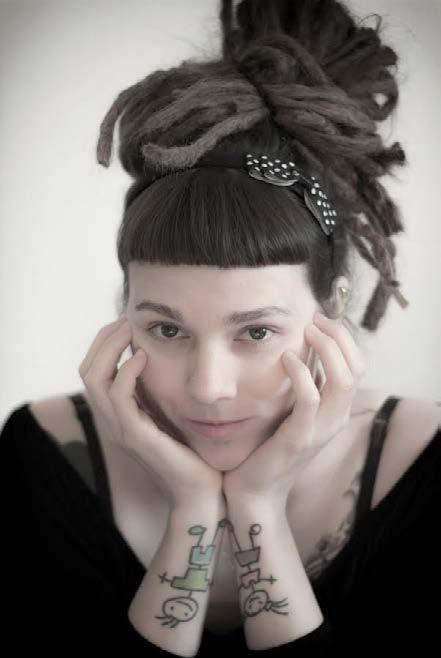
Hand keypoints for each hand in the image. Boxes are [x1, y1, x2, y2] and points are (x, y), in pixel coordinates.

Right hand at [78, 318, 223, 508]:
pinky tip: (142, 357)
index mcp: (121, 415)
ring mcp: (122, 430)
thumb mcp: (173, 416)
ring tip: (129, 330)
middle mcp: (114, 421)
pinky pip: (119, 398)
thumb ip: (162, 394)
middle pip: (87, 372)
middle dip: (103, 340)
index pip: (94, 373)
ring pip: (95, 380)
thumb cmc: (193, 454)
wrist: (202, 494)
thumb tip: (167, 363)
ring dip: (110, 348)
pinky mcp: (136, 437)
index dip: (104, 345)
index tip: (125, 324)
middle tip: (124, 321)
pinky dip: (126, 372)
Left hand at [222, 312, 366, 508]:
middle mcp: (337, 418)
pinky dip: (301, 373)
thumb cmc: (269, 444)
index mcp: (337, 409)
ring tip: (306, 331)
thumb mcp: (292, 409)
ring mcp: (322, 429)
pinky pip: (310, 398)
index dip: (343, 336)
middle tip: (314, 319)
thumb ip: (304, 383)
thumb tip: (301, 347)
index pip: (357, 364)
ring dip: (326, 348)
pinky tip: (286, 358)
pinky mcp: (300, 437)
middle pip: (356, 367)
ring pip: (343, 380)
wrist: (254, 489)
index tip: (319, 317)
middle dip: (338, 336)